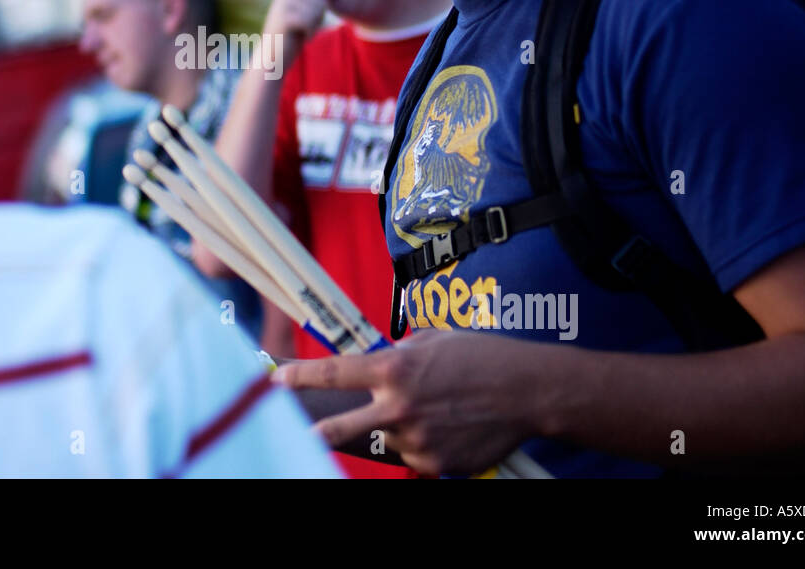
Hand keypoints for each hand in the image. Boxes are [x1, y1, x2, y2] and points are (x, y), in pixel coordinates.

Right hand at [262, 0, 325, 72]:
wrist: (271, 61)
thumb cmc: (290, 42)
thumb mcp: (306, 18)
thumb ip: (316, 3)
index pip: (320, 0)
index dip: (318, 18)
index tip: (302, 27)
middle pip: (320, 4)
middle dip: (316, 22)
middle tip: (300, 32)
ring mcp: (283, 6)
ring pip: (316, 12)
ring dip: (312, 28)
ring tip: (298, 34)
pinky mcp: (284, 18)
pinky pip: (310, 22)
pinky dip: (308, 33)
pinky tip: (296, 38)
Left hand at [273, 329, 553, 475]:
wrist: (527, 391)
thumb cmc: (481, 357)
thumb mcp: (432, 340)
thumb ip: (398, 354)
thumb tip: (378, 363)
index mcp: (394, 368)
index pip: (334, 373)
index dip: (300, 377)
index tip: (277, 380)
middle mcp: (398, 406)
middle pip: (340, 428)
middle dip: (316, 433)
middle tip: (301, 434)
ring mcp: (416, 439)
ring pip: (388, 438)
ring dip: (399, 427)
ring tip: (436, 409)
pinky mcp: (435, 464)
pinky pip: (416, 456)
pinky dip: (425, 444)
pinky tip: (450, 427)